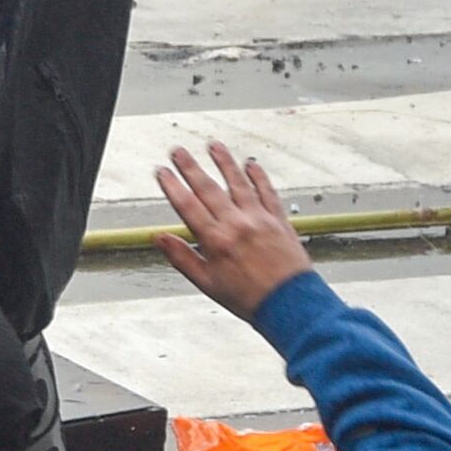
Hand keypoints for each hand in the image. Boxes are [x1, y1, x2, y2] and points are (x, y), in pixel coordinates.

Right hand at [153, 141, 312, 318]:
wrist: (290, 304)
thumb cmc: (250, 298)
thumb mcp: (208, 283)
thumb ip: (182, 257)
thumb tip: (160, 239)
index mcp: (216, 241)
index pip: (187, 205)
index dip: (172, 186)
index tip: (162, 172)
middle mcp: (237, 224)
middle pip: (208, 188)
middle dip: (190, 167)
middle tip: (178, 152)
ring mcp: (259, 219)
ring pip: (238, 183)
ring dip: (224, 162)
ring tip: (213, 146)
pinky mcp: (279, 220)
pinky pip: (267, 191)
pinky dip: (258, 176)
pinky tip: (251, 164)